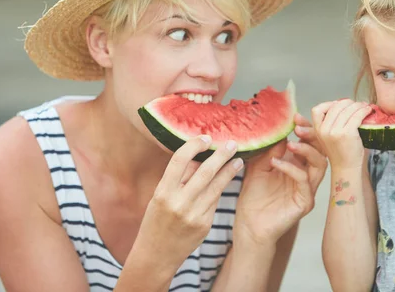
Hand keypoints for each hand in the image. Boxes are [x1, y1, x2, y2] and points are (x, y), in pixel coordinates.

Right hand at [137, 135, 243, 268]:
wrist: (156, 256)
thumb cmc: (156, 221)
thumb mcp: (159, 197)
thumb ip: (178, 179)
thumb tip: (199, 157)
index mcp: (163, 192)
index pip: (180, 160)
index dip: (194, 145)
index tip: (206, 138)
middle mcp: (179, 203)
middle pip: (205, 171)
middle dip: (221, 155)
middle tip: (232, 143)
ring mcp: (194, 215)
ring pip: (217, 186)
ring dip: (229, 171)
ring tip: (238, 160)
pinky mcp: (205, 224)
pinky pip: (215, 201)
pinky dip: (221, 188)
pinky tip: (227, 179)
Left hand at [233, 113, 327, 246]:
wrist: (249, 225)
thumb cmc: (254, 198)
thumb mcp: (258, 167)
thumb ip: (269, 150)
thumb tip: (280, 130)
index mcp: (298, 166)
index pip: (310, 143)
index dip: (306, 129)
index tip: (295, 117)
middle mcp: (306, 177)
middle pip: (321, 151)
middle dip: (312, 136)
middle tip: (298, 126)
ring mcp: (308, 190)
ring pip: (319, 165)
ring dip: (306, 150)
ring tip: (291, 143)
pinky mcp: (305, 202)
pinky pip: (304, 181)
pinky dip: (291, 168)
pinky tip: (276, 162)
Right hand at [311, 99, 370, 169]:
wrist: (346, 168)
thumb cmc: (340, 152)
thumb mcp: (327, 137)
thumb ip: (330, 123)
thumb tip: (344, 104)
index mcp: (317, 130)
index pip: (317, 109)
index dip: (329, 104)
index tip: (340, 105)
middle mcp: (324, 129)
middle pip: (336, 106)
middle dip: (348, 103)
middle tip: (357, 104)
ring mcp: (335, 131)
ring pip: (347, 109)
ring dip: (358, 105)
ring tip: (365, 107)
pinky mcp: (348, 133)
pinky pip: (356, 115)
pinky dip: (363, 111)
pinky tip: (367, 111)